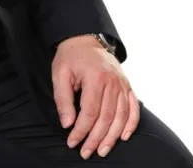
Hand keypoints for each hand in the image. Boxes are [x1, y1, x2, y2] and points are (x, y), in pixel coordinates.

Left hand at [52, 35, 139, 159]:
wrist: (85, 39)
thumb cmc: (71, 56)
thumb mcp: (59, 73)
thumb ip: (63, 99)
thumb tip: (68, 123)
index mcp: (95, 77)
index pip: (90, 112)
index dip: (81, 130)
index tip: (72, 142)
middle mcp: (112, 81)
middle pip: (106, 117)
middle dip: (95, 138)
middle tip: (86, 152)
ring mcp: (122, 84)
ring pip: (121, 116)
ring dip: (112, 137)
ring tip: (102, 150)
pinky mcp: (127, 85)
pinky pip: (133, 108)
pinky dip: (130, 124)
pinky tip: (123, 137)